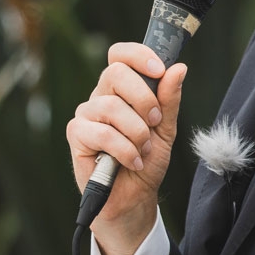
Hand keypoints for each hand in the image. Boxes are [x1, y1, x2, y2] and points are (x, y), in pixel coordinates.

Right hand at [66, 44, 186, 254]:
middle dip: (143, 97)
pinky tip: (131, 162)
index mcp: (121, 90)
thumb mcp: (165, 129)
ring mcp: (86, 115)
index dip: (138, 55)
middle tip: (154, 122)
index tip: (159, 70)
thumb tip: (178, 68)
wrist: (133, 198)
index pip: (120, 55)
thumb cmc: (146, 161)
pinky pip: (102, 133)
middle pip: (115, 73)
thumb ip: (169, 99)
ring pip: (111, 107)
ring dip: (136, 132)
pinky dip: (124, 150)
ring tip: (142, 150)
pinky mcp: (76, 136)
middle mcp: (101, 97)